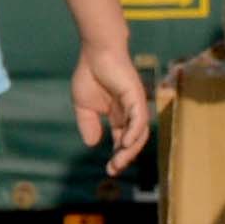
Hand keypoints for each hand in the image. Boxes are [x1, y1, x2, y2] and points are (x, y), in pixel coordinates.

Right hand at [70, 37, 153, 171]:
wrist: (95, 53)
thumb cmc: (91, 75)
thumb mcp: (84, 106)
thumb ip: (88, 125)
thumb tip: (92, 144)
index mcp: (120, 116)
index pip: (124, 140)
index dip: (118, 156)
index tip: (110, 170)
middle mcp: (131, 113)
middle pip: (134, 140)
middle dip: (124, 157)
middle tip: (114, 170)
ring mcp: (136, 105)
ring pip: (139, 133)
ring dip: (130, 149)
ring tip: (119, 161)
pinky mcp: (137, 96)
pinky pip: (140, 119)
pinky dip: (135, 132)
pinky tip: (125, 143)